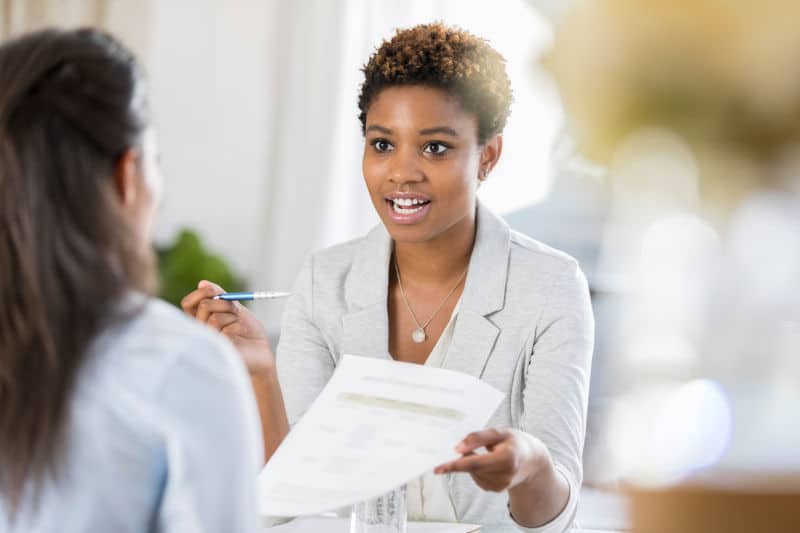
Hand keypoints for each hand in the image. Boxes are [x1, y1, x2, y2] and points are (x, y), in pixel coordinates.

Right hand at [181, 280, 274, 374]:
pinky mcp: (213, 348)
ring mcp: (205, 341)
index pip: (188, 304)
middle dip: (223, 302)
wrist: (262, 353)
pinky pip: (218, 326)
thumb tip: (202, 283)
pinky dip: (233, 324)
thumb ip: (219, 296)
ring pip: (213, 317)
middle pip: (203, 306)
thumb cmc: (249, 333)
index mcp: (202, 321)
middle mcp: (200, 331)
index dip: (200, 293)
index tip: (213, 290)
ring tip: (239, 327)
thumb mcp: (235, 309)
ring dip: (231, 316)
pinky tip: (238, 334)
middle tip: (236, 310)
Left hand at [433, 428, 549, 492]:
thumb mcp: (499, 432)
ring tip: (487, 453)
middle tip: (462, 447)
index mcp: (507, 458)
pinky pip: (476, 477)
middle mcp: (504, 475)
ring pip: (472, 472)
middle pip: (471, 468)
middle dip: (462, 459)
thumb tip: (457, 448)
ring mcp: (500, 485)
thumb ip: (477, 438)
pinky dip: (476, 469)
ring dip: (471, 462)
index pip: (474, 463)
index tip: (437, 468)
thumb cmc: (514, 442)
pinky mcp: (496, 490)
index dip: (454, 465)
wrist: (532, 460)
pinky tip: (488, 462)